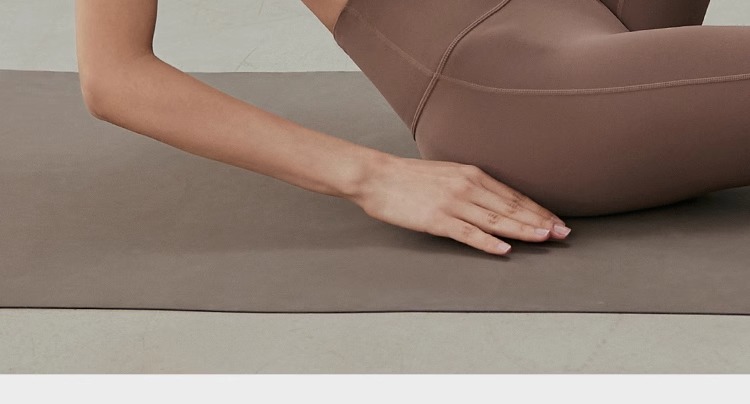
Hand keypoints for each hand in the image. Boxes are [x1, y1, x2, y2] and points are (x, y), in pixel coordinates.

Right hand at [348, 155, 570, 255]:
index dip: (537, 209)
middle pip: (511, 207)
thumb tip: (491, 200)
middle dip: (540, 220)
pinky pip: (468, 233)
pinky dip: (488, 242)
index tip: (556, 220)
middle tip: (563, 233)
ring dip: (523, 230)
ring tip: (545, 238)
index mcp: (472, 174)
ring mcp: (453, 203)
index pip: (513, 195)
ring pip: (496, 219)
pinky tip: (504, 249)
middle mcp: (467, 186)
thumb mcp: (446, 173)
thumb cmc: (407, 177)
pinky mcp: (437, 219)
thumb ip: (469, 185)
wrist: (376, 176)